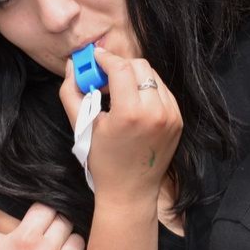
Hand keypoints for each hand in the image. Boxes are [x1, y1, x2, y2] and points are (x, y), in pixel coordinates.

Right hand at [59, 48, 181, 202]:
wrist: (130, 191)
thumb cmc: (103, 161)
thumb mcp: (82, 126)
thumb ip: (71, 91)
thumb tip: (72, 65)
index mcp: (130, 113)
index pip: (120, 67)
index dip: (105, 58)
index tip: (94, 58)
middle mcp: (156, 111)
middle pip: (139, 66)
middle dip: (120, 66)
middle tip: (104, 79)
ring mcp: (171, 115)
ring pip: (153, 76)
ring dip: (134, 77)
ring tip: (118, 93)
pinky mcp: (178, 120)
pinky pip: (162, 91)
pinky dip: (147, 90)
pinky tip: (133, 103)